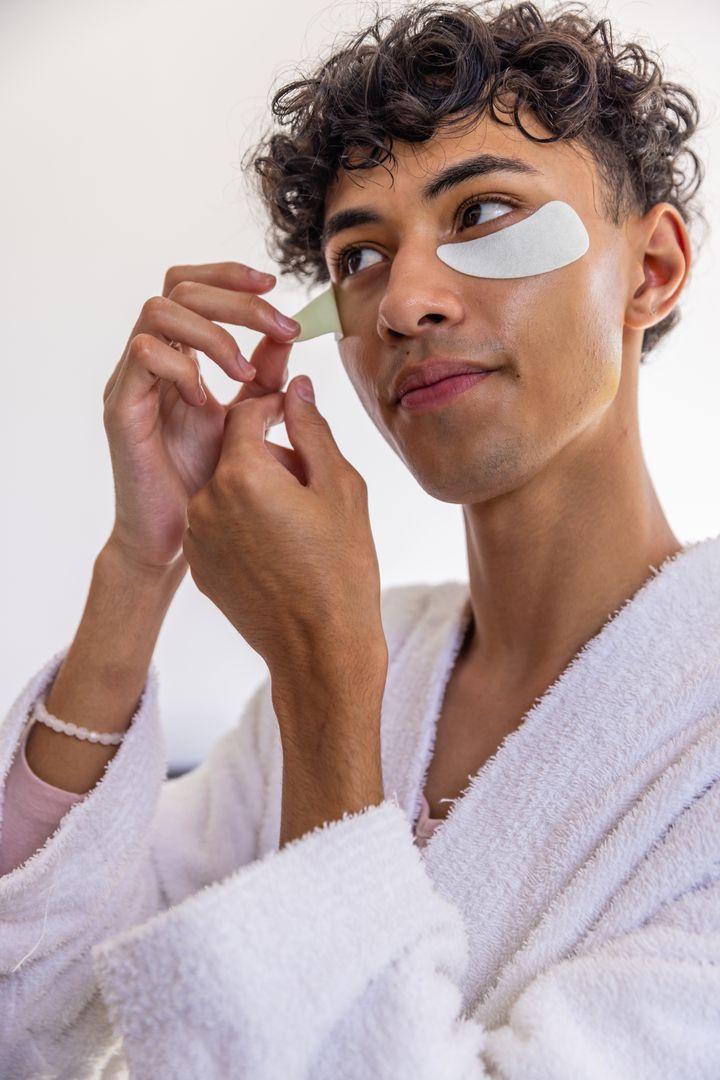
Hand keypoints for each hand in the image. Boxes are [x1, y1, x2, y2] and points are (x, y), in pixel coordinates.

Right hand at [102, 261, 301, 571]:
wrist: (170, 537)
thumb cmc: (201, 481)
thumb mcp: (244, 419)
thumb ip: (262, 377)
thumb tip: (287, 334)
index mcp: (176, 356)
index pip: (191, 287)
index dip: (229, 276)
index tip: (274, 286)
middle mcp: (148, 360)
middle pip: (179, 288)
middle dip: (238, 300)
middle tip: (283, 328)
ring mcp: (130, 382)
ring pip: (158, 312)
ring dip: (214, 333)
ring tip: (244, 372)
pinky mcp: (121, 409)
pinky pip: (143, 356)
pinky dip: (183, 366)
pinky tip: (205, 398)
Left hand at [181, 376, 387, 687]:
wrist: (320, 647)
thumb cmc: (340, 568)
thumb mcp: (339, 487)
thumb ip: (311, 430)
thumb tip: (295, 388)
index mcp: (241, 475)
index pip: (245, 413)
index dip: (274, 408)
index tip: (298, 419)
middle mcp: (206, 501)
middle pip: (233, 451)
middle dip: (268, 453)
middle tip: (310, 478)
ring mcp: (198, 536)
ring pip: (225, 487)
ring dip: (255, 488)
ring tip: (298, 518)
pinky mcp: (200, 565)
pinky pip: (219, 523)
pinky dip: (244, 521)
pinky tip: (280, 547)